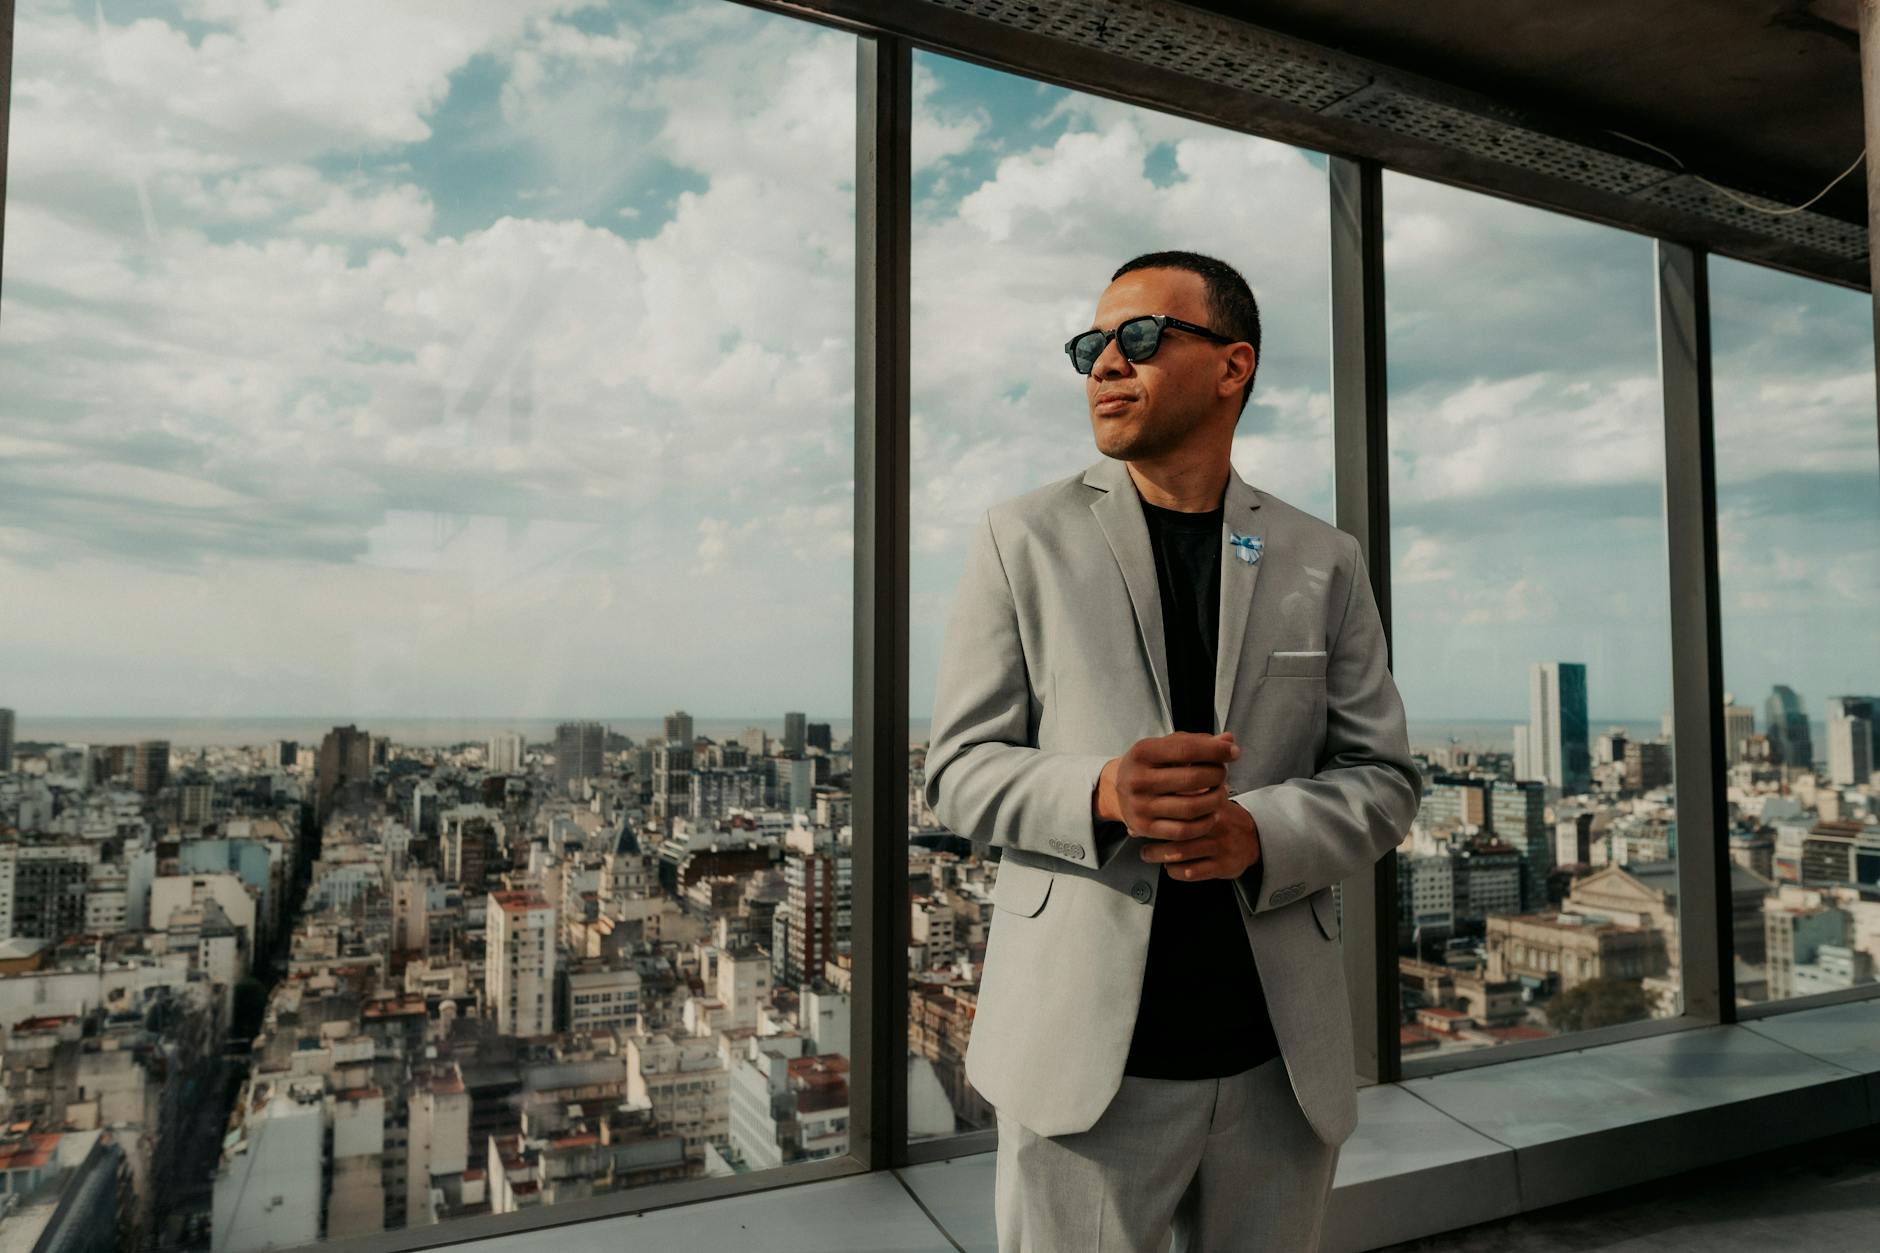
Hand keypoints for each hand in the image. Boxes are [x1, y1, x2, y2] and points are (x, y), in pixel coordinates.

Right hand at [1096, 731, 1241, 851]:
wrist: (1116, 790)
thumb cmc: (1149, 765)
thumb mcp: (1167, 747)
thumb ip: (1197, 743)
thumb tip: (1229, 740)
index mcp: (1142, 752)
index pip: (1187, 749)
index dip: (1216, 750)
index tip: (1233, 752)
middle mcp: (1137, 779)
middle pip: (1192, 779)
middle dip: (1217, 776)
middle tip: (1223, 774)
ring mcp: (1140, 806)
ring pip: (1191, 808)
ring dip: (1215, 800)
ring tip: (1220, 793)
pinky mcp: (1145, 828)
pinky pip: (1184, 831)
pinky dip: (1205, 823)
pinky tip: (1211, 814)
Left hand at [1139, 784, 1261, 881]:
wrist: (1255, 838)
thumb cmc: (1222, 820)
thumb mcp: (1207, 803)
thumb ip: (1179, 802)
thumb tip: (1139, 813)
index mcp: (1210, 806)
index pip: (1178, 808)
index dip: (1154, 816)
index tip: (1139, 821)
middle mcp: (1216, 825)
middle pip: (1176, 832)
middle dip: (1153, 839)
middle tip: (1142, 846)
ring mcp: (1220, 847)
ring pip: (1181, 853)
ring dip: (1159, 856)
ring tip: (1150, 855)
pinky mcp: (1224, 866)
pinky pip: (1193, 872)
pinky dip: (1176, 872)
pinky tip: (1170, 868)